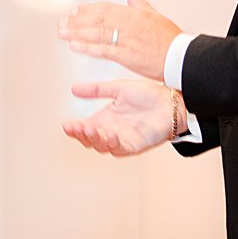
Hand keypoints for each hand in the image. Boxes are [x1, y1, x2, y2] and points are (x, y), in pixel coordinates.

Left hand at [58, 0, 182, 79]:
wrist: (184, 58)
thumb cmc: (172, 39)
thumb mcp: (156, 16)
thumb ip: (140, 5)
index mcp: (134, 14)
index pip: (104, 9)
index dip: (86, 10)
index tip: (72, 12)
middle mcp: (128, 24)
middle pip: (97, 19)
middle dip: (76, 21)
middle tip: (60, 24)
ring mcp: (128, 39)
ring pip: (97, 33)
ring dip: (76, 33)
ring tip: (62, 33)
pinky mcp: (128, 55)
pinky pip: (104, 50)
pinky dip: (88, 47)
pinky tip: (74, 46)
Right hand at [61, 79, 177, 156]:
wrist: (171, 102)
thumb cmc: (148, 95)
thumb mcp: (117, 89)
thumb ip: (96, 90)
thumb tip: (73, 89)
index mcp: (105, 119)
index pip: (85, 127)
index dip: (75, 128)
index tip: (66, 125)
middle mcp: (111, 131)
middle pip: (90, 140)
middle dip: (80, 135)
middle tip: (74, 127)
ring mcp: (123, 140)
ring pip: (103, 146)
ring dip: (94, 140)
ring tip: (88, 130)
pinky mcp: (136, 145)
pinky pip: (121, 149)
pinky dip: (114, 144)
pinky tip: (109, 136)